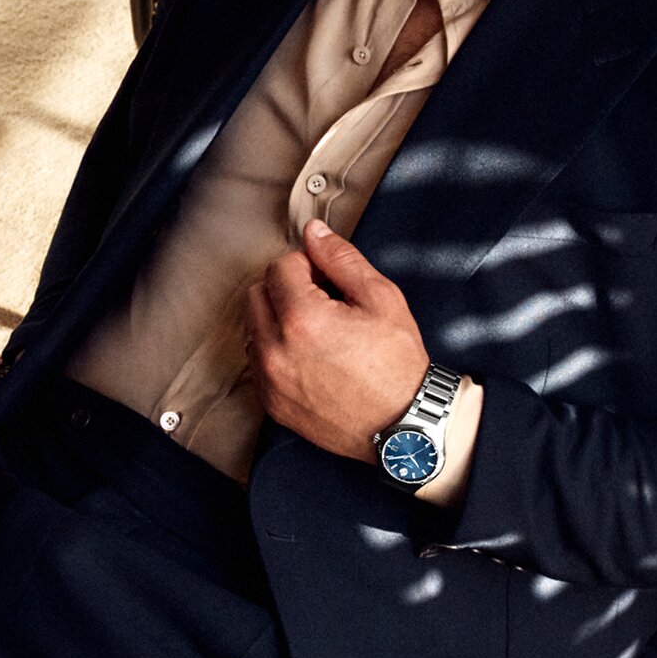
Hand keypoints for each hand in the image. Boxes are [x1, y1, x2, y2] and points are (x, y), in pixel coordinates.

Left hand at [245, 219, 429, 462]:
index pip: (280, 267)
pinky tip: (310, 358)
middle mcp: (276, 350)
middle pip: (257, 293)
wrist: (403, 426)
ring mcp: (269, 380)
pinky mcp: (271, 404)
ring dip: (276, 319)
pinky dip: (276, 351)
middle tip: (322, 301)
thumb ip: (341, 259)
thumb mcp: (381, 298)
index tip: (329, 281)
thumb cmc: (397, 364)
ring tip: (317, 332)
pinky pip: (258, 362)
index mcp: (302, 319)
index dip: (308, 266)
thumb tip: (313, 231)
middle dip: (285, 288)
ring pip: (253, 328)